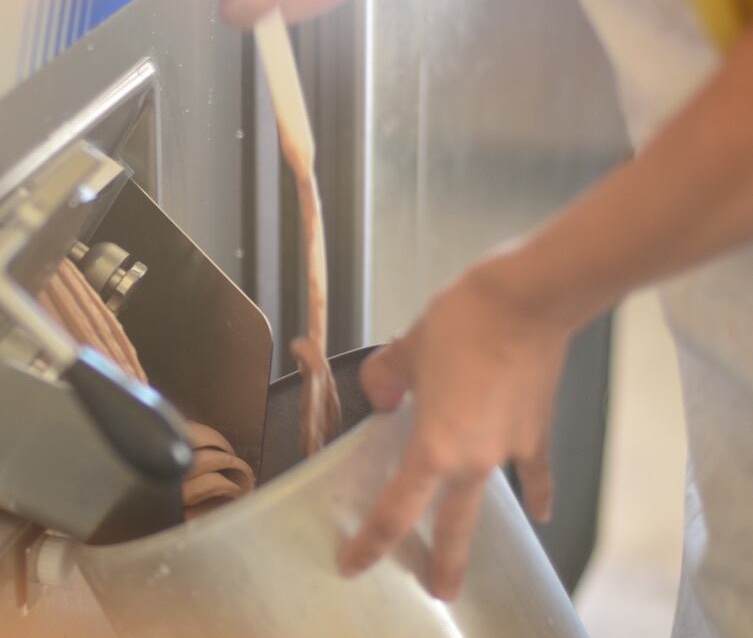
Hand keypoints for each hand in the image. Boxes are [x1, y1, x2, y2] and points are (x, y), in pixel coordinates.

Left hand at [338, 261, 570, 599]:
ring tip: (473, 559)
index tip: (354, 564)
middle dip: (442, 564)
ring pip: (490, 502)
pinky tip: (540, 511)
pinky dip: (536, 491)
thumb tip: (381, 396)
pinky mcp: (539, 431)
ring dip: (479, 531)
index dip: (372, 540)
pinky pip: (534, 472)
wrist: (529, 300)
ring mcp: (512, 450)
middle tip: (437, 594)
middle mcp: (474, 460)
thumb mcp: (407, 347)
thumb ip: (386, 379)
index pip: (396, 508)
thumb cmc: (463, 322)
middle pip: (453, 526)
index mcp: (434, 446)